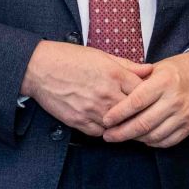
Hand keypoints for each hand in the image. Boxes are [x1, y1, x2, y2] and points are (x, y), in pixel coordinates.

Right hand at [20, 40, 149, 134]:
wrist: (38, 68)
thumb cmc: (70, 58)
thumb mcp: (102, 56)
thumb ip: (128, 65)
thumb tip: (150, 69)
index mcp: (114, 75)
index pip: (144, 91)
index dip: (149, 95)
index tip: (150, 98)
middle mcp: (106, 93)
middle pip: (134, 111)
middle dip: (139, 113)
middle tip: (143, 114)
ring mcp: (92, 109)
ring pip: (118, 125)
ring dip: (122, 124)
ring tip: (125, 121)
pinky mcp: (78, 120)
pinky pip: (99, 132)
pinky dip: (104, 130)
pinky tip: (105, 124)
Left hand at [100, 51, 188, 146]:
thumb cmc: (175, 71)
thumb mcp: (156, 68)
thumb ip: (136, 81)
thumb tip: (113, 96)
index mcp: (164, 82)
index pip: (136, 102)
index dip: (118, 114)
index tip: (106, 120)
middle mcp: (175, 99)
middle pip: (143, 123)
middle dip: (121, 132)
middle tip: (108, 135)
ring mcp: (184, 114)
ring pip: (154, 135)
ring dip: (136, 139)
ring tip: (124, 137)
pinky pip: (168, 141)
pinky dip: (153, 143)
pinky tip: (143, 139)